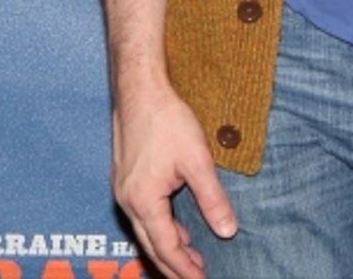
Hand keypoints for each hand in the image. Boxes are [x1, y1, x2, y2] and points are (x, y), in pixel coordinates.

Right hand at [112, 84, 236, 278]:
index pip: (165, 247)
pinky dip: (160, 227)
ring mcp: (124, 191)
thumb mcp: (197, 161)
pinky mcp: (127, 180)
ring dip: (168, 246)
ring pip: (146, 231)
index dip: (183, 267)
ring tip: (190, 259)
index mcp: (143, 202)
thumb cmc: (168, 122)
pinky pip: (144, 214)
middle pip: (151, 245)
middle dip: (173, 265)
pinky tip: (177, 226)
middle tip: (196, 277)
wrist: (140, 94)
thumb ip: (212, 198)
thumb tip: (227, 230)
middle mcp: (128, 202)